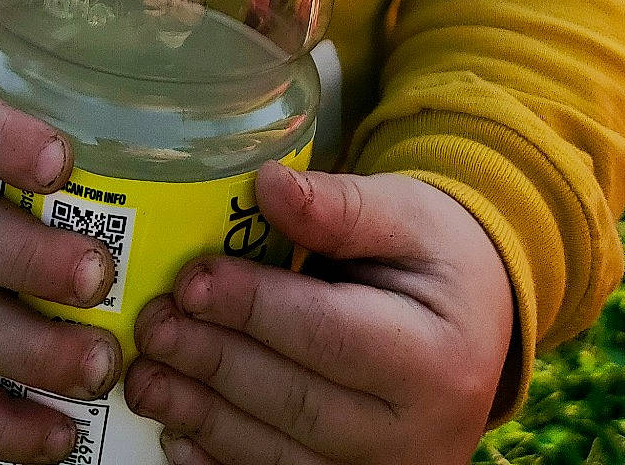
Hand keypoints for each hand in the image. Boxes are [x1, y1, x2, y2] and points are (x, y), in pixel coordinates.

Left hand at [123, 165, 514, 464]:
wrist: (478, 323)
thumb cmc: (435, 257)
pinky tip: (177, 434)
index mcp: (434, 355)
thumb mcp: (405, 214)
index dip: (253, 309)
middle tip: (153, 326)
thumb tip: (268, 186)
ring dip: (203, 418)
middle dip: (214, 364)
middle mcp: (417, 433)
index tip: (193, 279)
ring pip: (281, 457)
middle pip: (297, 404)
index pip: (329, 336)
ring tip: (146, 376)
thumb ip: (339, 206)